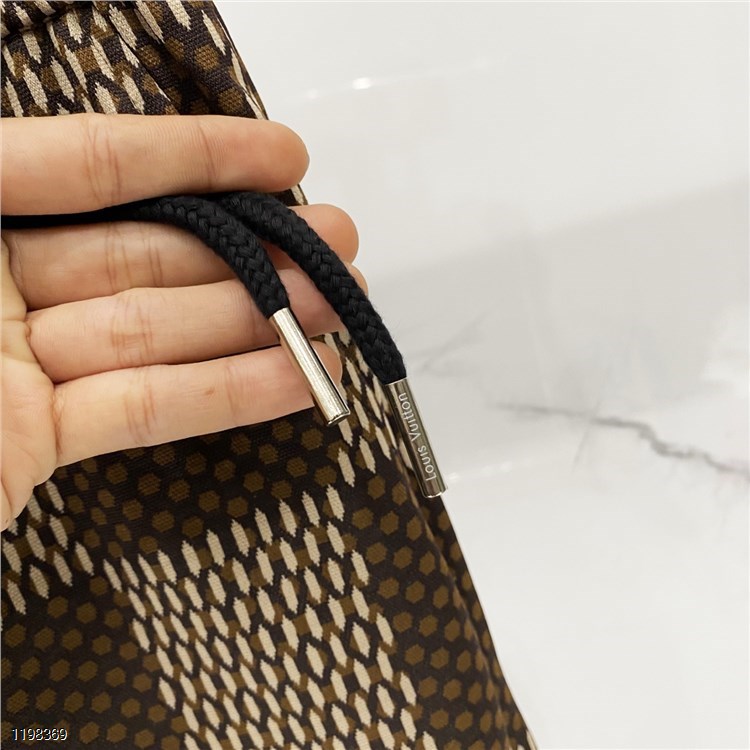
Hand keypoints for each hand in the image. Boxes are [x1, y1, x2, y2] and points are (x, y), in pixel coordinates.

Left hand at [1, 113, 362, 530]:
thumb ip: (2, 180)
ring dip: (255, 327)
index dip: (193, 155)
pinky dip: (223, 398)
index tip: (281, 156)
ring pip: (156, 336)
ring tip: (339, 312)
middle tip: (335, 245)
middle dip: (249, 250)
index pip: (88, 165)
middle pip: (143, 253)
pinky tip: (296, 380)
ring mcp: (13, 370)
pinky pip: (142, 412)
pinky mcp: (31, 449)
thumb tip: (82, 151)